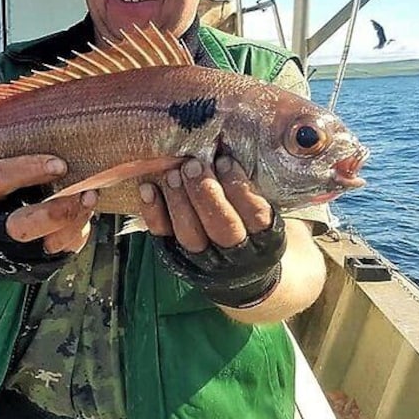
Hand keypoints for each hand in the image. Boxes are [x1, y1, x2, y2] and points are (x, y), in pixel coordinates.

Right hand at [0, 155, 96, 283]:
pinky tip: (86, 212)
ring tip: (91, 197)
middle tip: (82, 193)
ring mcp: (16, 253)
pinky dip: (79, 230)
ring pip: (49, 243)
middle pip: (22, 227)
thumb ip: (21, 166)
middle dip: (55, 211)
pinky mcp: (37, 265)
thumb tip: (64, 141)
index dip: (28, 170)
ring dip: (76, 220)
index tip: (59, 164)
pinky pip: (64, 250)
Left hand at [138, 156, 285, 306]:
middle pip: (221, 228)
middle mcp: (235, 254)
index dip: (239, 188)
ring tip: (172, 173)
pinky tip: (147, 188)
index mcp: (265, 240)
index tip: (226, 161)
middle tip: (193, 164)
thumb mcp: (271, 209)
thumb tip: (233, 142)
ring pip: (189, 234)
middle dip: (206, 193)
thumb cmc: (257, 227)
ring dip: (179, 201)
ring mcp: (203, 259)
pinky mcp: (176, 256)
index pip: (256, 215)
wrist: (245, 276)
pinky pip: (162, 237)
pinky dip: (153, 212)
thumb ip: (258, 186)